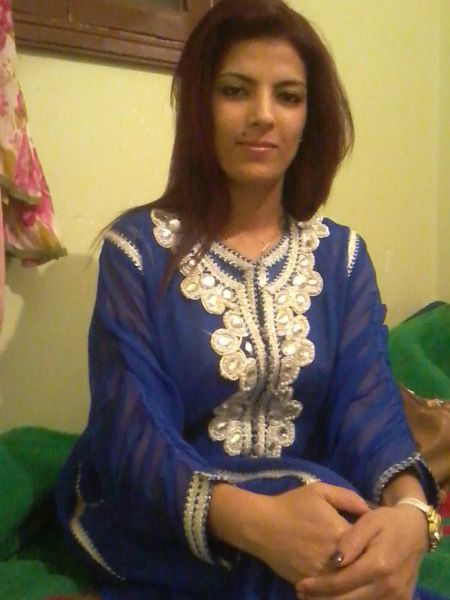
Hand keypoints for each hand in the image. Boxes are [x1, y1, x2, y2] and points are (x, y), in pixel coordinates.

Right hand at [247, 483, 368, 584]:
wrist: (261, 525)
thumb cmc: (291, 505)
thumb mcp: (320, 491)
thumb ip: (348, 498)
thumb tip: (369, 510)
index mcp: (341, 533)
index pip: (370, 544)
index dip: (374, 542)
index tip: (376, 540)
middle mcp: (335, 558)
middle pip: (362, 566)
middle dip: (367, 562)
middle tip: (371, 558)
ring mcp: (322, 575)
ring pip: (348, 582)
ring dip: (354, 577)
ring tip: (358, 571)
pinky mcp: (310, 584)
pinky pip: (331, 590)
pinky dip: (338, 586)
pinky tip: (341, 579)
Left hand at [295, 504, 427, 598]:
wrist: (416, 530)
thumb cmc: (388, 522)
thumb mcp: (369, 521)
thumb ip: (351, 540)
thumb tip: (334, 559)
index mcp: (379, 564)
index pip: (342, 582)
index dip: (319, 587)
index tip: (300, 585)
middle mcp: (388, 585)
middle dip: (323, 599)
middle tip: (303, 593)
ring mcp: (396, 596)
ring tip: (315, 596)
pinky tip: (337, 596)